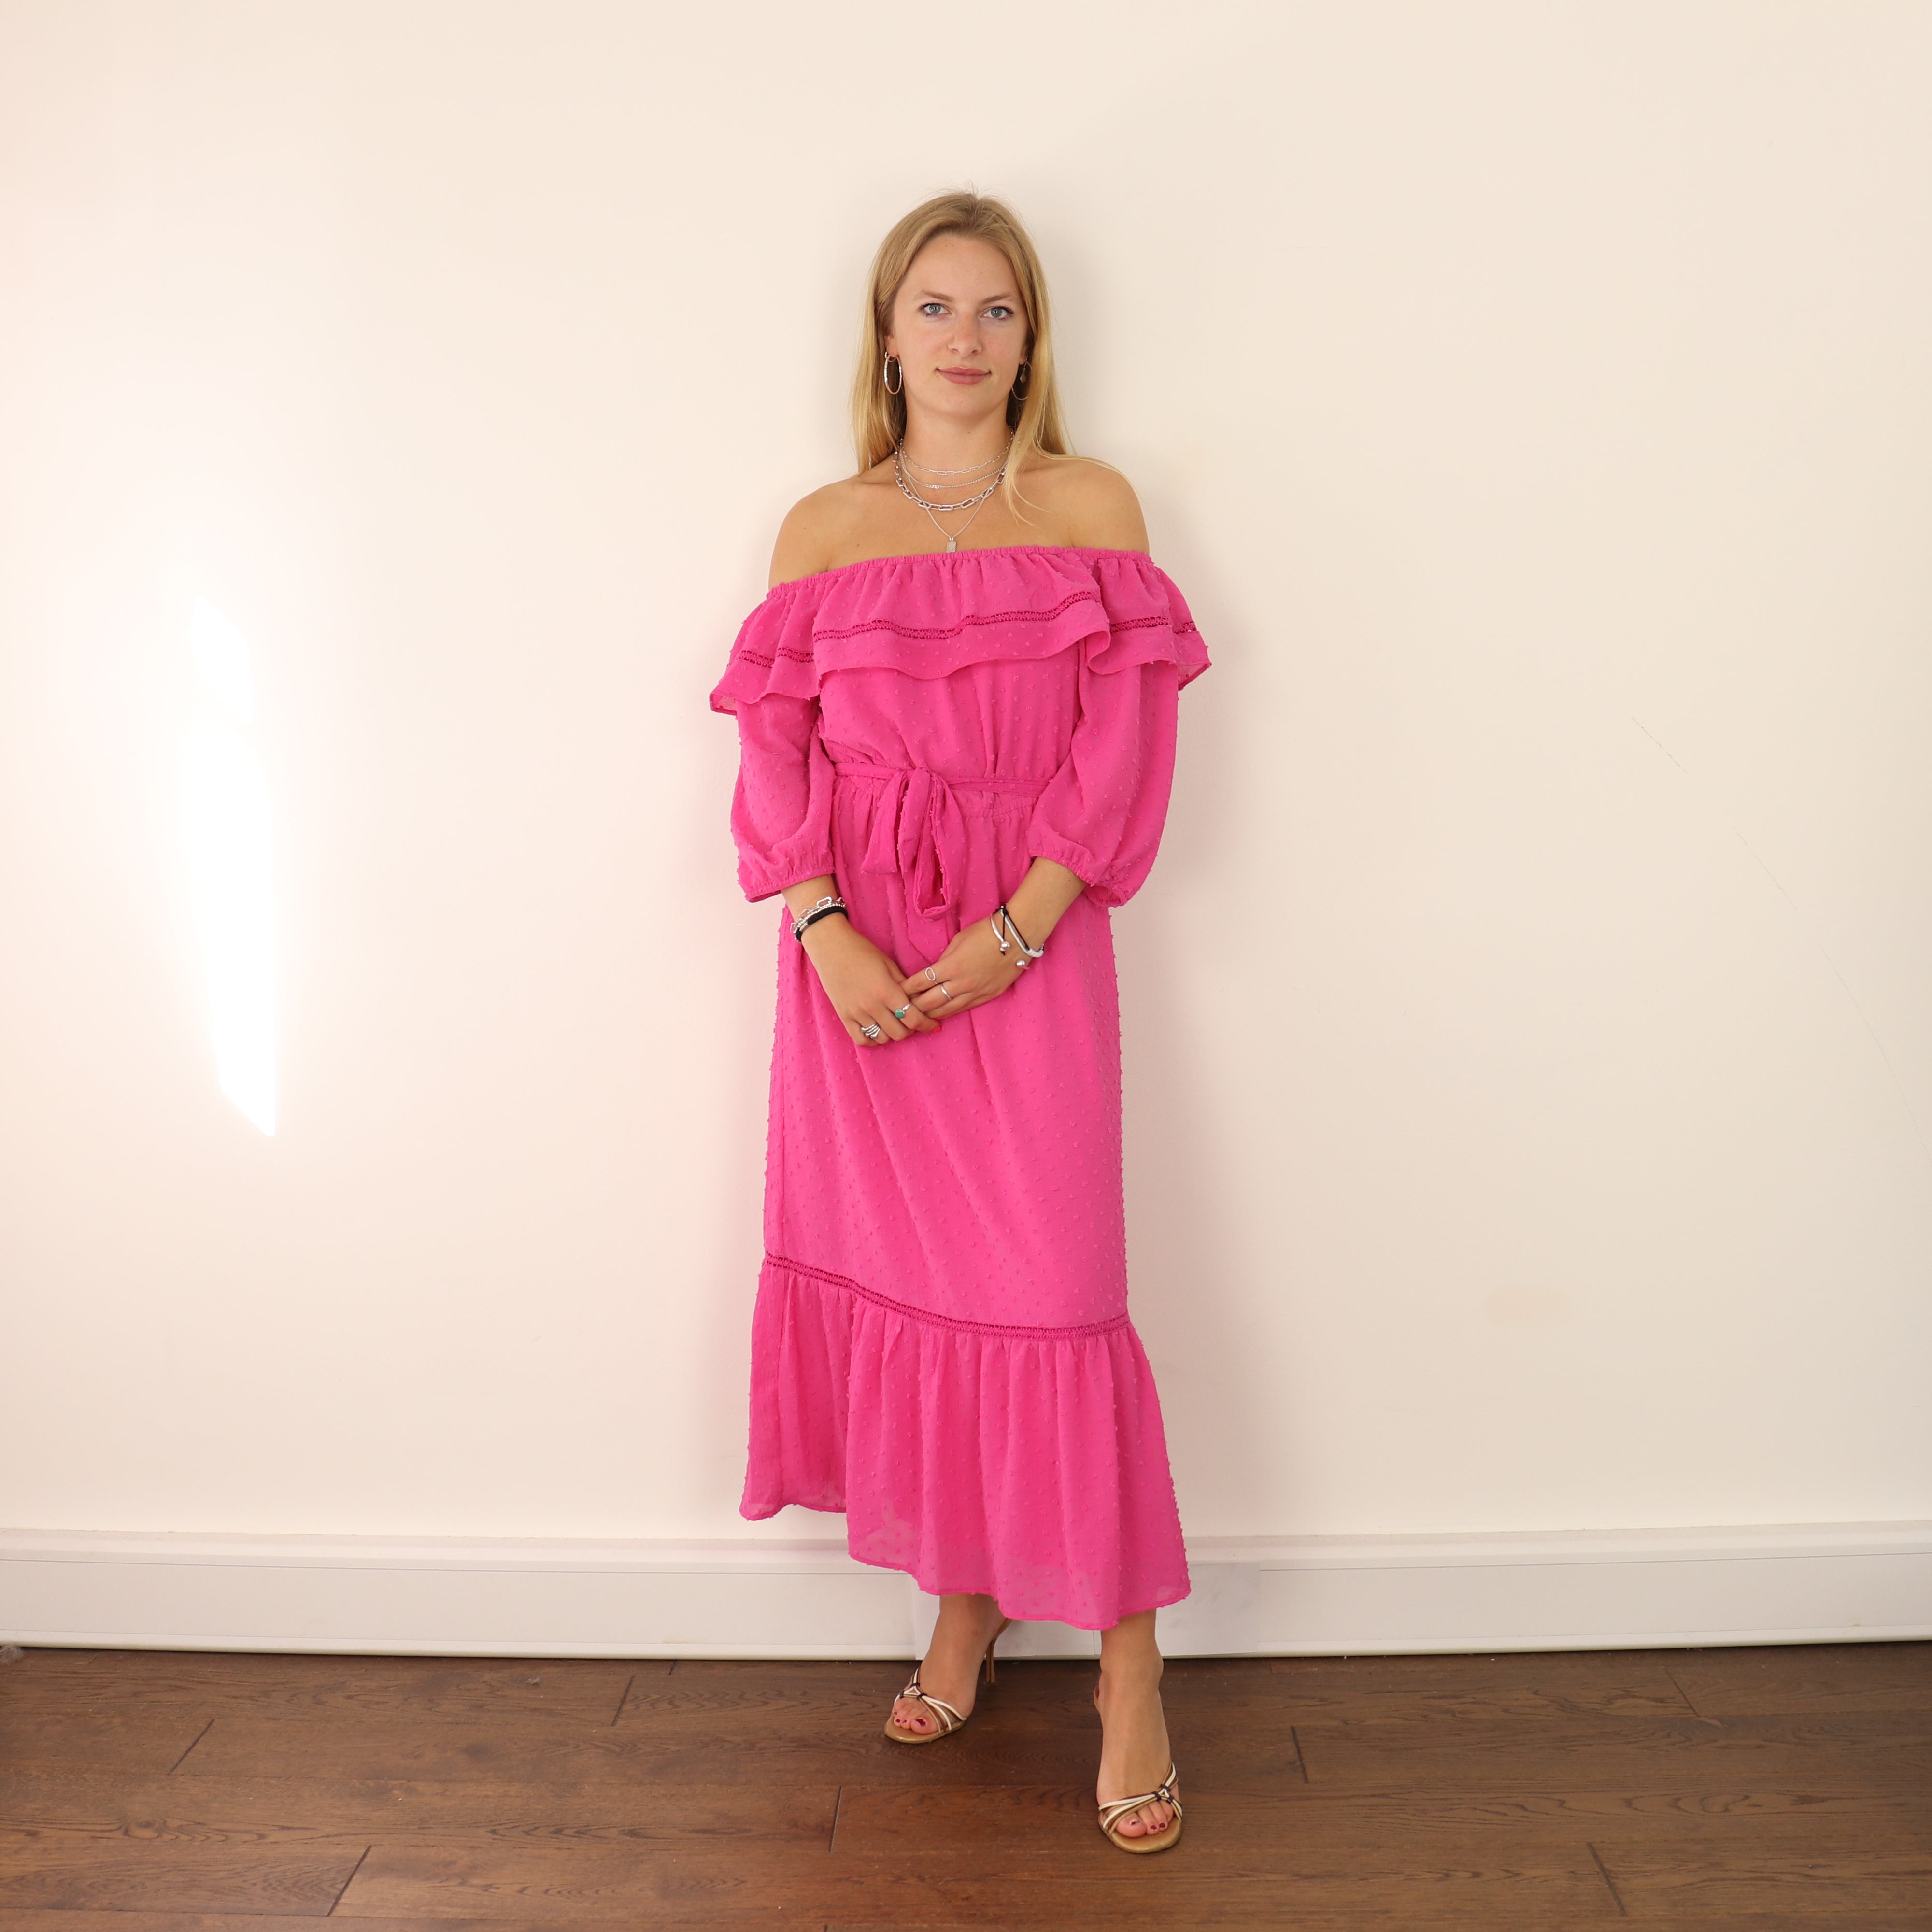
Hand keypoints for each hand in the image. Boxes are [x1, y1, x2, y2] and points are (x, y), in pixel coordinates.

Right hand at [801, 917, 941, 1046]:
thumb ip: (905, 986)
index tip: (933, 1025)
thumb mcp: (889, 964)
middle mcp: (871, 1005)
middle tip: (912, 1021)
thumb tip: (920, 1002)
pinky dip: (873, 1039)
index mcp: (886, 990)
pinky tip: (878, 1030)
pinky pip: (861, 1039)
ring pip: (882, 1038)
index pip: (913, 1018)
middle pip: (899, 1033)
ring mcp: (856, 1013)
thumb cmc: (863, 951)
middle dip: (910, 1029)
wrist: (831, 947)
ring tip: (895, 1023)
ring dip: (893, 1034)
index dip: (927, 1024)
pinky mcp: (844, 1016)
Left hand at [900, 912, 1029, 1018]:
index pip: (921, 982)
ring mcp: (976, 992)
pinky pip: (965, 1008)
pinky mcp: (988, 996)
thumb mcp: (958, 940)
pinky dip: (950, 1012)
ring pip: (947, 1010)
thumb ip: (944, 959)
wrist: (1017, 936)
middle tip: (903, 1009)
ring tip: (918, 1017)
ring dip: (931, 1014)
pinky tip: (941, 1016)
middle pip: (930, 1001)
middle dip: (914, 1006)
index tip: (897, 991)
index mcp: (951, 966)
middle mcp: (962, 983)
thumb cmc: (986, 932)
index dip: (907, 989)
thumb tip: (934, 972)